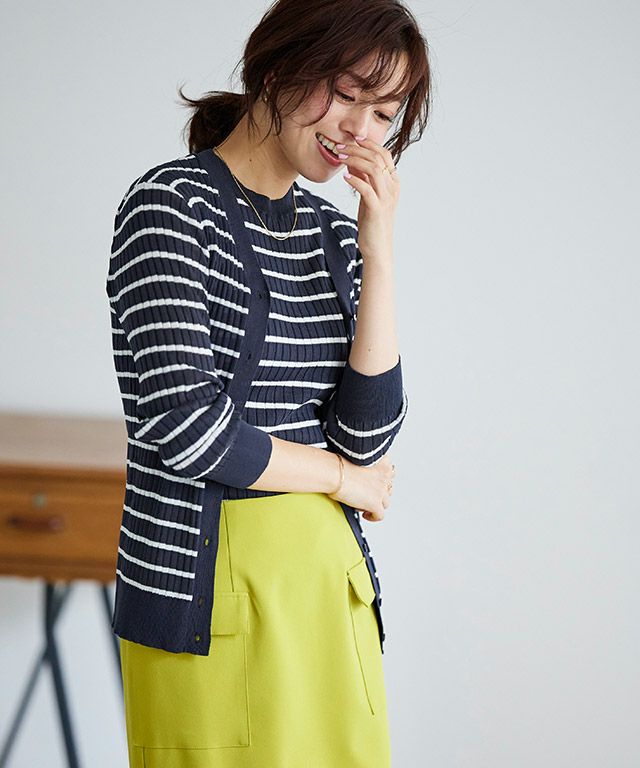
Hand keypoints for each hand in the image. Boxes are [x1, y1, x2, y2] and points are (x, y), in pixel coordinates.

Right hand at [328, 453, 396, 522]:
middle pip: (388, 488)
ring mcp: (380, 491)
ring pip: (385, 502)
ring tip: (366, 505)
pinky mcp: (375, 504)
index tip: (375, 482)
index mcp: (380, 461)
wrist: (334, 472)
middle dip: (379, 493)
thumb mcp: (355, 459)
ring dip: (377, 504)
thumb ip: (362, 467)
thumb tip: (358, 475)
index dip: (382, 479)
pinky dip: (373, 517)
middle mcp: (384, 476)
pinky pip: (380, 515)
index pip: (389, 471)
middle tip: (369, 495)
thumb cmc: (338, 465)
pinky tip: (366, 514)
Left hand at [340, 136, 399, 265]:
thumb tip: (350, 161)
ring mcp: (386, 198)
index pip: (383, 153)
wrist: (378, 247)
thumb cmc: (372, 223)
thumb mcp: (367, 196)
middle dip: (356, 148)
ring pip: (372, 168)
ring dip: (353, 159)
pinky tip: (344, 177)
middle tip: (338, 145)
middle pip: (377, 157)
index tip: (351, 139)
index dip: (368, 143)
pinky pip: (366, 188)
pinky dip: (354, 180)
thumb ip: (363, 179)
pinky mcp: (377, 209)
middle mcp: (392, 187)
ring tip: (338, 157)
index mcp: (393, 182)